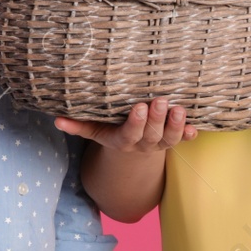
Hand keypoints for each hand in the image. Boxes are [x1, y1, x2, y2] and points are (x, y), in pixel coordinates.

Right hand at [54, 97, 196, 152]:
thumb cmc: (110, 131)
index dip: (136, 123)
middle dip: (157, 118)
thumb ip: (78, 125)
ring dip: (176, 125)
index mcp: (123, 141)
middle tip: (160, 100)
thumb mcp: (94, 130)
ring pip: (170, 139)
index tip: (139, 107)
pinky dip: (189, 134)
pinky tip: (194, 127)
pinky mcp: (173, 140)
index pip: (130, 134)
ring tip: (179, 108)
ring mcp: (160, 143)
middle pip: (152, 134)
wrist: (132, 150)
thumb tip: (56, 119)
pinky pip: (183, 140)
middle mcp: (143, 144)